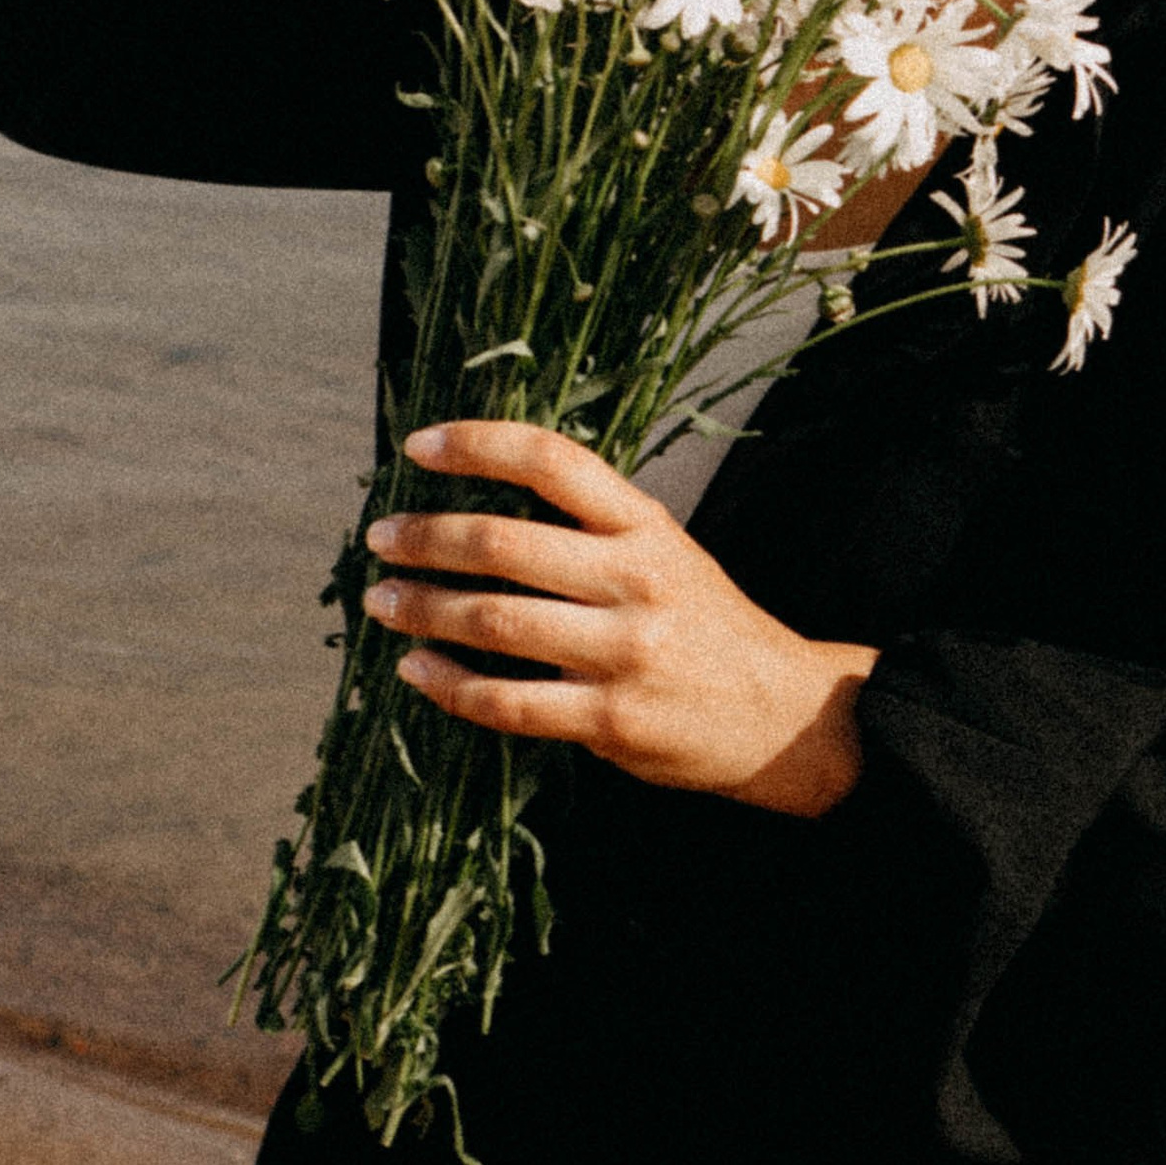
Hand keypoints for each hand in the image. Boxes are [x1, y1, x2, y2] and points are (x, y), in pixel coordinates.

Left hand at [363, 420, 872, 819]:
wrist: (785, 715)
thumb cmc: (709, 627)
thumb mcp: (667, 552)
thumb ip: (593, 529)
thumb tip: (483, 508)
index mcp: (646, 525)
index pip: (552, 461)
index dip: (478, 444)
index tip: (419, 446)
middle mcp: (636, 579)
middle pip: (504, 542)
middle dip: (427, 536)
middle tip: (380, 537)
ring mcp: (624, 651)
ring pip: (496, 620)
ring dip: (423, 608)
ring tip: (380, 601)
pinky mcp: (611, 720)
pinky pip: (510, 701)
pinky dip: (450, 685)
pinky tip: (417, 670)